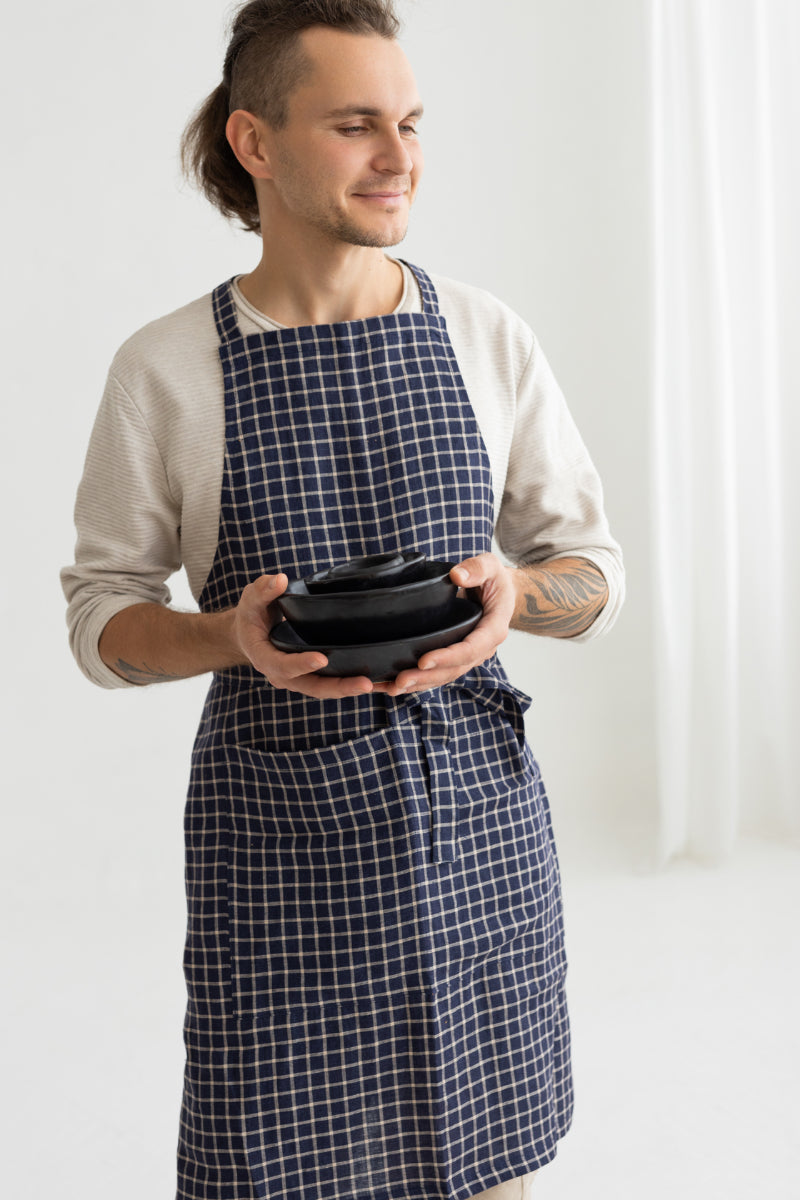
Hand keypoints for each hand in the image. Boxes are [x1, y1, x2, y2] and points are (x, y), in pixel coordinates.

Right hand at [231, 573, 374, 698]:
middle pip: (313, 687)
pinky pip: (334, 684)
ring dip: (353, 689)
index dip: (301, 664)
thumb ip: (263, 590)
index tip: (322, 658)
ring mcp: (300, 679)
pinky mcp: (313, 677)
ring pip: (327, 689)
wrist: (251, 632)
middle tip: (366, 684)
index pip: (283, 665)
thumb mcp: (251, 598)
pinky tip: (382, 683)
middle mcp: (283, 675)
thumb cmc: (252, 614)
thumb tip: (280, 580)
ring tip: (381, 685)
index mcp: (265, 658)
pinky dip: (355, 685)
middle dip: (339, 687)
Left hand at [374, 552, 515, 696]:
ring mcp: (469, 656)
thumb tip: (456, 575)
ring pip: (444, 676)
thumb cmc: (494, 579)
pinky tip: (393, 685)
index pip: (470, 649)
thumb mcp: (491, 566)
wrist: (499, 592)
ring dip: (419, 684)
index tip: (424, 660)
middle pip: (454, 669)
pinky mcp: (456, 657)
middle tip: (400, 680)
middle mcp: (483, 649)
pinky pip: (439, 673)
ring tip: (391, 687)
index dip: (447, 657)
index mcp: (493, 629)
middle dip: (427, 677)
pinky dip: (418, 681)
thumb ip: (477, 568)